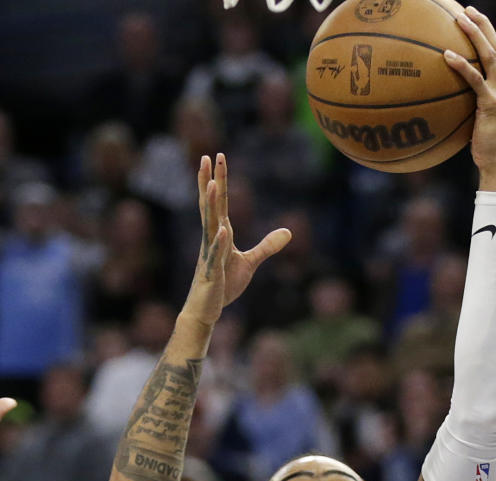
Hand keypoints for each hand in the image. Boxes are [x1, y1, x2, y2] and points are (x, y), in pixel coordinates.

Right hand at [184, 154, 290, 326]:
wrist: (206, 310)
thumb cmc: (223, 285)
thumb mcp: (250, 263)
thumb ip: (267, 246)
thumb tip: (289, 232)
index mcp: (219, 234)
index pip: (219, 202)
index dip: (219, 180)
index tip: (218, 156)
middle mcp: (211, 240)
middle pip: (210, 206)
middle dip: (208, 181)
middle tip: (207, 156)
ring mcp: (209, 255)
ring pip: (209, 226)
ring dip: (210, 206)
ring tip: (210, 184)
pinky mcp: (212, 273)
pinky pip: (215, 256)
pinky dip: (219, 244)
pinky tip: (223, 231)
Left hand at [445, 8, 495, 190]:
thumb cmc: (487, 149)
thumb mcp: (482, 123)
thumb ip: (475, 107)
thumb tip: (453, 102)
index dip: (488, 34)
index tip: (474, 20)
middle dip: (482, 24)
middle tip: (466, 9)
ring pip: (489, 55)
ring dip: (474, 34)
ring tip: (459, 19)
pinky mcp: (492, 104)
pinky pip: (475, 79)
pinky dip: (461, 65)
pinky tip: (447, 55)